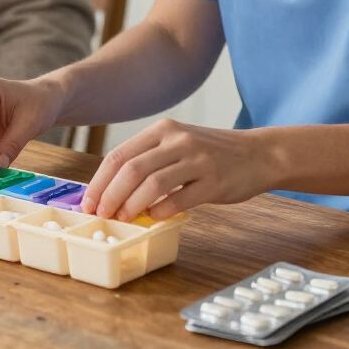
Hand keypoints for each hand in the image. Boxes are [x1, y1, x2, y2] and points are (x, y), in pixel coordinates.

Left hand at [81, 119, 269, 221]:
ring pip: (152, 184)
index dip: (100, 181)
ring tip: (124, 219)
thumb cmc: (212, 153)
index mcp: (163, 129)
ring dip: (132, 205)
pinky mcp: (214, 181)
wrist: (259, 154)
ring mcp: (197, 160)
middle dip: (110, 195)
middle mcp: (178, 140)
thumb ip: (150, 160)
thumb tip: (114, 191)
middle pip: (132, 169)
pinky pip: (180, 199)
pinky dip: (162, 211)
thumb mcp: (178, 144)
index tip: (89, 202)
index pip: (120, 154)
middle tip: (101, 215)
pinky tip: (155, 218)